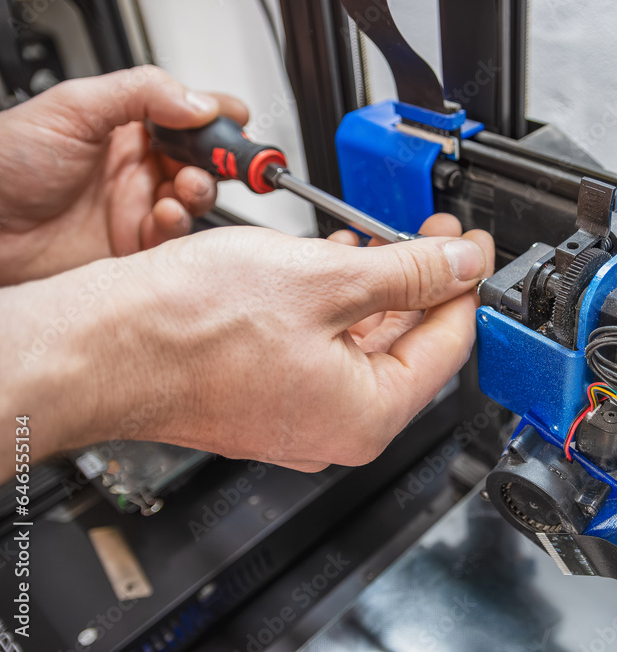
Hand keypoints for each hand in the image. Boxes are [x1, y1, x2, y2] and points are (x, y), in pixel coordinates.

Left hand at [0, 66, 248, 284]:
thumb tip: (199, 102)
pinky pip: (174, 237)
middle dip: (219, 159)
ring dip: (200, 190)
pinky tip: (164, 212)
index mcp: (125, 127)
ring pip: (195, 199)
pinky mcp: (133, 246)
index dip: (217, 116)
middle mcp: (136, 166)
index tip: (237, 120)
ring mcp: (136, 206)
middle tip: (224, 160)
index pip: (186, 114)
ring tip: (185, 185)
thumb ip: (141, 93)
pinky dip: (178, 224)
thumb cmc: (6, 163)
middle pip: (201, 159)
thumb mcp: (74, 108)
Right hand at [0, 216, 493, 476]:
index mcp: (367, 414)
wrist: (99, 347)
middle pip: (408, 346)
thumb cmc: (189, 327)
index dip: (466, 285)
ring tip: (385, 240)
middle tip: (435, 236)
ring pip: (362, 344)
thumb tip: (462, 264)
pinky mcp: (266, 396)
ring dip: (380, 290)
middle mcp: (337, 427)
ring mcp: (298, 415)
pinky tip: (335, 267)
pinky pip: (322, 348)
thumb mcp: (326, 280)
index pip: (449, 345)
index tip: (473, 247)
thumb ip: (408, 273)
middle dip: (424, 282)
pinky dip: (337, 306)